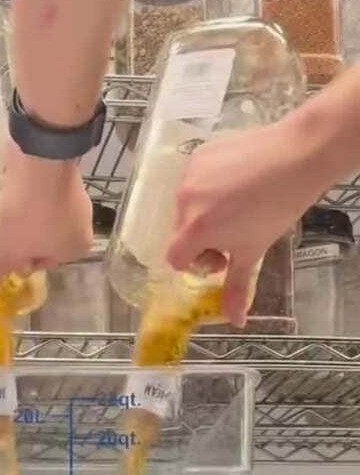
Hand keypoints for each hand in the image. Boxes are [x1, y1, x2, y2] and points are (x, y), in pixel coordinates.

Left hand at [0, 139, 93, 314]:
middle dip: (19, 237)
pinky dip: (26, 193)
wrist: (40, 159)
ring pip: (39, 216)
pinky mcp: (61, 172)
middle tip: (1, 229)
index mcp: (76, 250)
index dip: (16, 259)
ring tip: (5, 208)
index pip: (39, 265)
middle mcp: (81, 226)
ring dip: (21, 215)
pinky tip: (12, 189)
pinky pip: (39, 193)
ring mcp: (74, 196)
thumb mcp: (1, 254)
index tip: (3, 247)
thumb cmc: (27, 216)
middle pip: (39, 242)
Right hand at [166, 123, 321, 325]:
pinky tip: (238, 182)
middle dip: (203, 239)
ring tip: (238, 205)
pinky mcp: (202, 153)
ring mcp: (191, 173)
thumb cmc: (276, 209)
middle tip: (234, 233)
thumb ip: (237, 288)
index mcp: (195, 229)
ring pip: (189, 205)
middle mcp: (185, 200)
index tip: (223, 256)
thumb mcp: (254, 252)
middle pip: (181, 232)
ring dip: (205, 212)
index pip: (176, 259)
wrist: (298, 156)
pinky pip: (197, 179)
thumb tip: (236, 322)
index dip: (198, 263)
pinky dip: (211, 186)